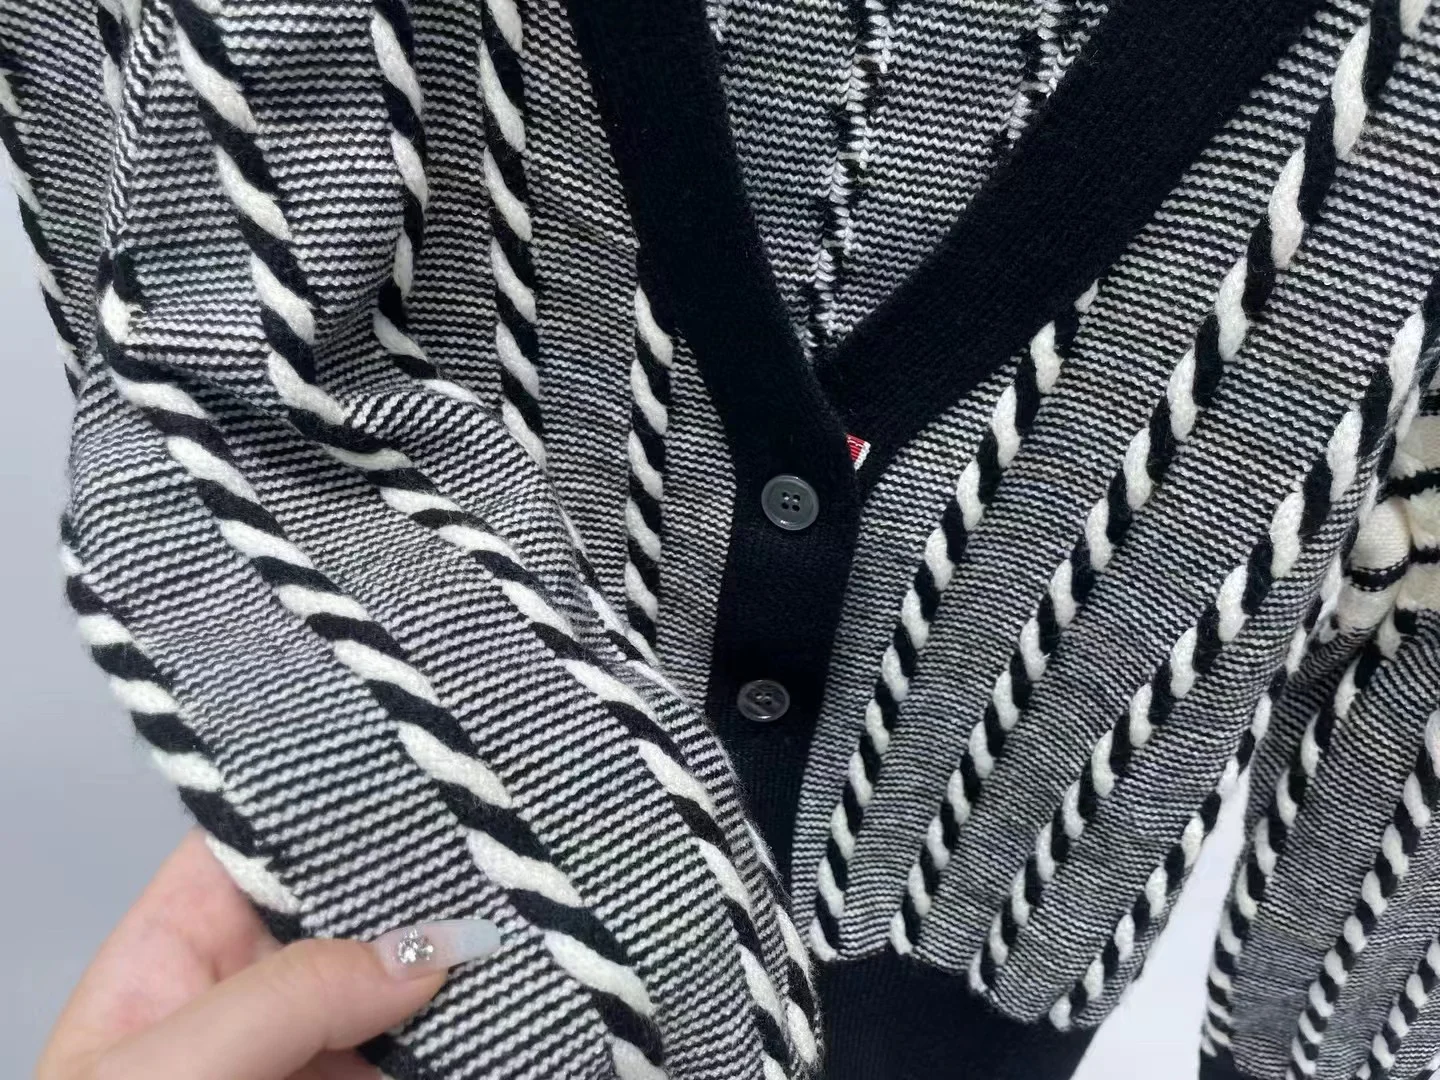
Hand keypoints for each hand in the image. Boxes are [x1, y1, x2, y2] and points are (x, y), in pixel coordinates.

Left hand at [37, 830, 497, 1079]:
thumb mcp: (171, 1076)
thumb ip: (290, 998)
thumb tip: (425, 947)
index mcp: (177, 952)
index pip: (259, 842)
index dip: (332, 800)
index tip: (419, 769)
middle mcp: (252, 990)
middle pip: (349, 908)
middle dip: (422, 879)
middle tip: (507, 839)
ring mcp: (314, 1052)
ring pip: (400, 981)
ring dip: (463, 956)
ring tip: (538, 907)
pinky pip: (425, 1053)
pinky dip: (477, 1031)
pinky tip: (525, 998)